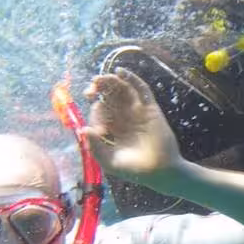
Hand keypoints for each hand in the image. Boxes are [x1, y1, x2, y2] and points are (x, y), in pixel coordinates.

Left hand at [83, 68, 185, 190]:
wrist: (160, 172)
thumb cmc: (134, 170)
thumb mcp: (108, 161)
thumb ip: (95, 146)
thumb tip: (83, 129)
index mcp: (114, 128)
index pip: (100, 112)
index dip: (95, 114)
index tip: (99, 129)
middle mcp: (125, 117)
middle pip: (110, 96)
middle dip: (98, 91)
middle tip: (90, 91)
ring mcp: (137, 111)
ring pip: (123, 90)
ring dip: (111, 82)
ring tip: (99, 79)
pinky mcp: (150, 108)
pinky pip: (141, 89)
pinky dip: (132, 78)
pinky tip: (120, 72)